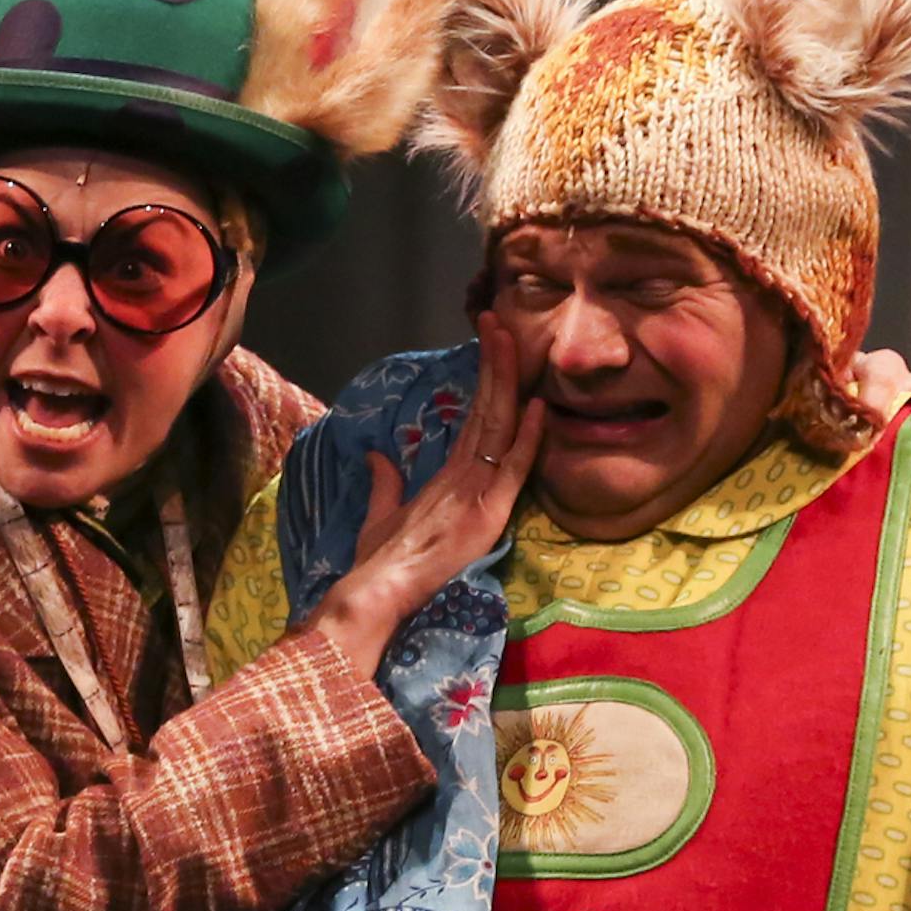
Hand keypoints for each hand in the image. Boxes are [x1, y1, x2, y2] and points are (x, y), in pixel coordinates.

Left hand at [307, 312, 543, 678]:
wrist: (380, 592)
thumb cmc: (383, 560)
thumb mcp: (381, 514)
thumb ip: (385, 483)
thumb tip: (375, 455)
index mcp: (454, 478)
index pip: (475, 418)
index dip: (483, 377)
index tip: (487, 338)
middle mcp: (474, 481)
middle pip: (491, 412)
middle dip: (496, 364)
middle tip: (498, 318)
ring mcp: (484, 496)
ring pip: (501, 429)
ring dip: (505, 383)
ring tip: (510, 339)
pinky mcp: (489, 516)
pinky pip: (512, 470)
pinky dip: (525, 440)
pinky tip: (535, 408)